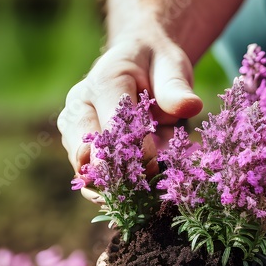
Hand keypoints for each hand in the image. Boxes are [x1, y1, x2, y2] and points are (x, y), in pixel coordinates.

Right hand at [57, 23, 203, 201]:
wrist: (138, 60)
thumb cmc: (156, 64)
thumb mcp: (171, 66)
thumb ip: (176, 87)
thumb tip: (190, 106)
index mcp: (103, 81)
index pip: (115, 122)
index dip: (134, 146)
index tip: (156, 164)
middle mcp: (80, 104)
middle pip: (89, 148)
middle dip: (116, 173)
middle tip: (142, 193)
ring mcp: (75, 127)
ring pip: (84, 167)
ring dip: (110, 187)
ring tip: (136, 203)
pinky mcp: (78, 147)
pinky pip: (89, 176)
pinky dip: (109, 192)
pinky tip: (129, 205)